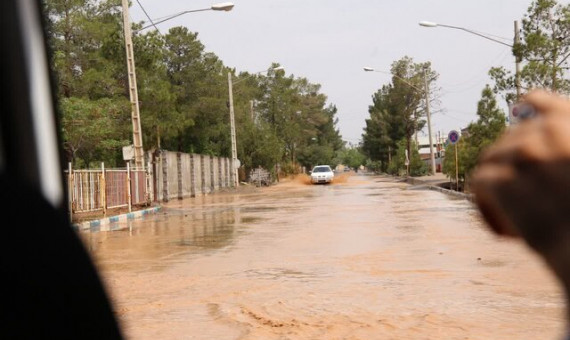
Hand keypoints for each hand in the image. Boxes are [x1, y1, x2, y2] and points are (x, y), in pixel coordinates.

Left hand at [471, 90, 569, 251]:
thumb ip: (563, 152)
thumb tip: (542, 141)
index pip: (542, 102)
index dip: (530, 108)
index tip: (521, 113)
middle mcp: (550, 132)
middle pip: (512, 137)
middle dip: (511, 160)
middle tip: (524, 192)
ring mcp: (525, 154)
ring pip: (492, 156)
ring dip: (496, 178)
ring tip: (509, 206)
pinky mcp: (504, 180)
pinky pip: (481, 180)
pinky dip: (484, 199)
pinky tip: (496, 219)